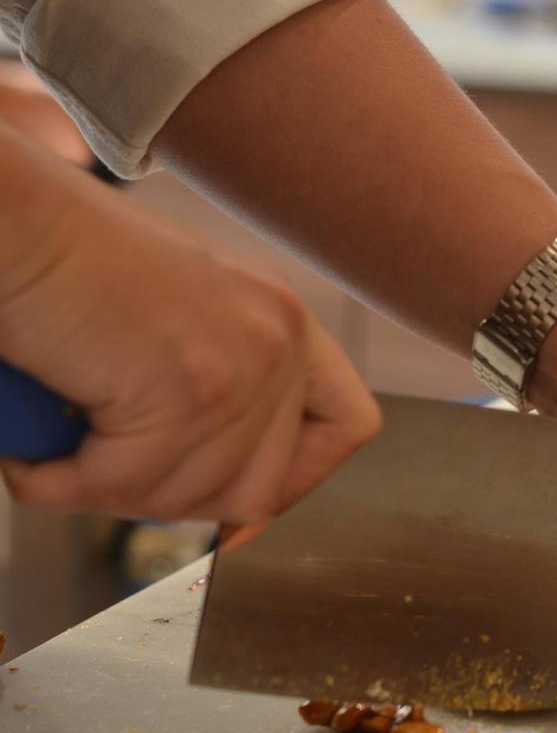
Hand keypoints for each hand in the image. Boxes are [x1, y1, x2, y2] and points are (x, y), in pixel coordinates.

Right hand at [0, 132, 380, 525]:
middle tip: (103, 475)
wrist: (10, 218)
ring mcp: (241, 365)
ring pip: (188, 498)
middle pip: (262, 488)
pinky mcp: (187, 389)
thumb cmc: (66, 262)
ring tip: (58, 453)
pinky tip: (31, 456)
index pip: (347, 425)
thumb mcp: (178, 318)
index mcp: (284, 319)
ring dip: (110, 493)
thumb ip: (218, 388)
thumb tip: (234, 504)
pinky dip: (59, 485)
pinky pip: (123, 485)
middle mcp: (279, 339)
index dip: (299, 481)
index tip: (240, 514)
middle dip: (174, 501)